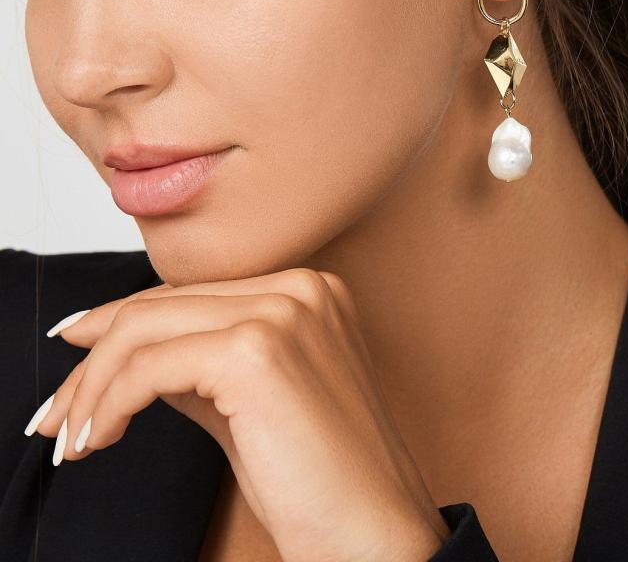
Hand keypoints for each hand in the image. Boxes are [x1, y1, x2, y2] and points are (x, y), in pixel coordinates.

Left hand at [28, 267, 450, 561]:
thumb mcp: (252, 402)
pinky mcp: (257, 351)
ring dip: (93, 387)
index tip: (78, 358)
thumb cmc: (322, 477)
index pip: (190, 295)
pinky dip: (108, 403)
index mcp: (308, 290)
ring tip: (74, 437)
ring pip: (146, 329)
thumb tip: (127, 355)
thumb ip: (198, 364)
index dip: (122, 327)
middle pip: (162, 305)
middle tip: (58, 415)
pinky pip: (150, 368)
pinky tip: (98, 439)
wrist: (375, 533)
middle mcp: (300, 288)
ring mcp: (283, 312)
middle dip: (95, 361)